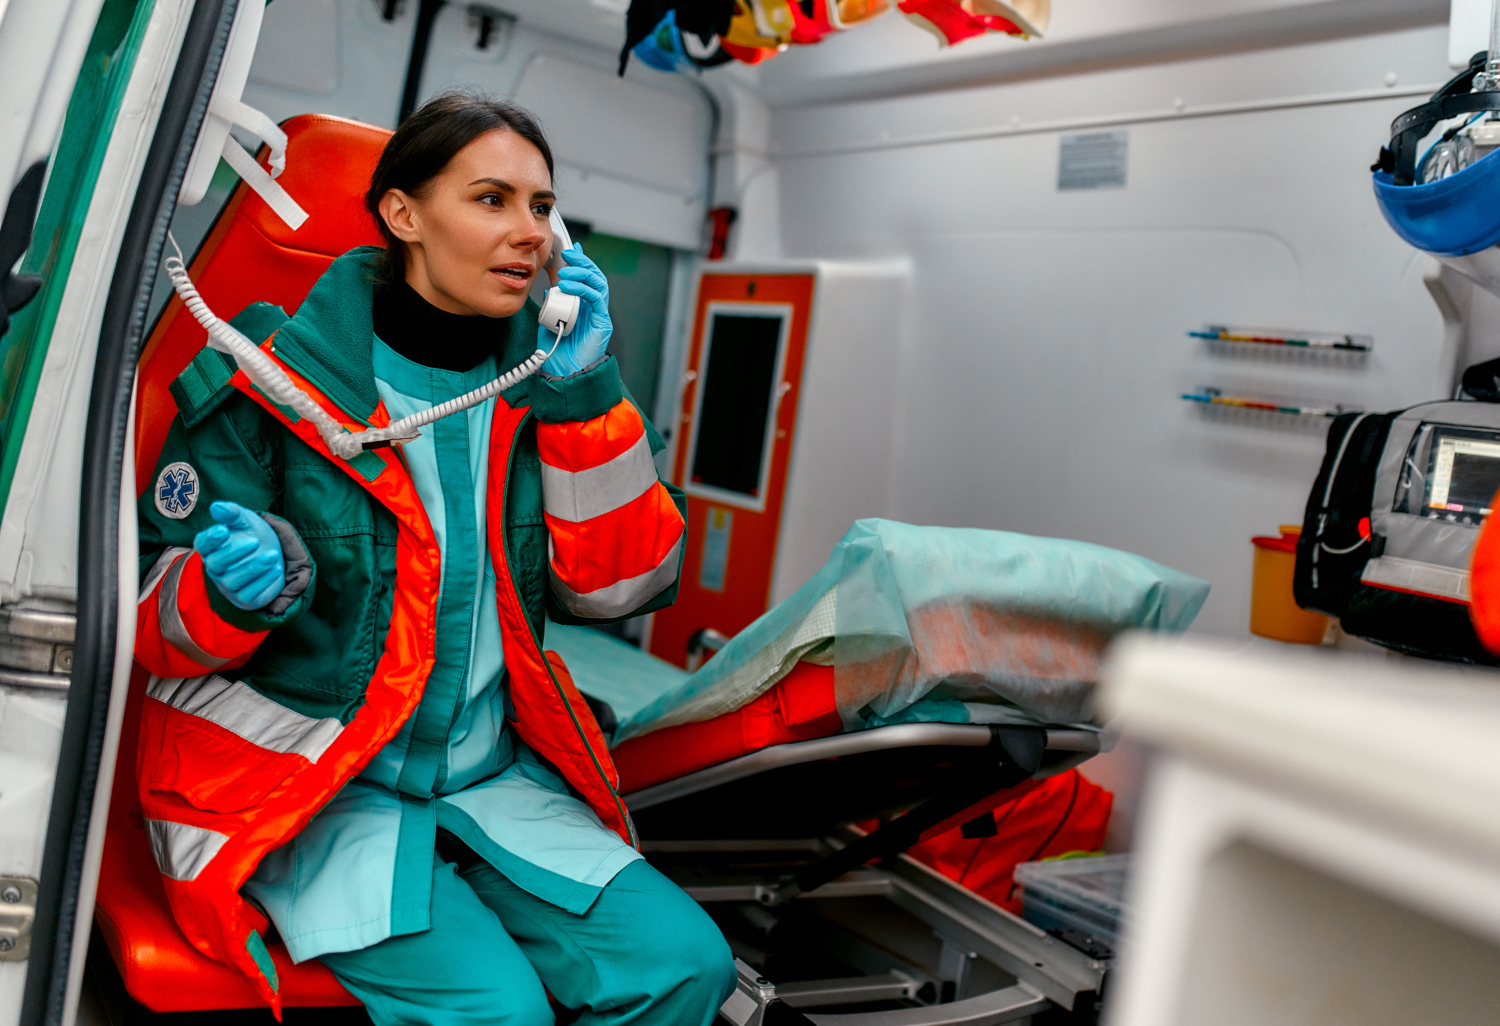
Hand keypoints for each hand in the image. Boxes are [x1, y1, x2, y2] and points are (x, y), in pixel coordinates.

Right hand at [193, 501, 285, 610]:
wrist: (274, 556)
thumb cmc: (253, 536)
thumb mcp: (246, 521)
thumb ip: (232, 513)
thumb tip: (216, 507)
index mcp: (212, 548)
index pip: (202, 545)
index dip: (210, 538)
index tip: (223, 529)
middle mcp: (216, 569)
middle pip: (217, 564)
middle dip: (234, 553)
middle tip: (255, 541)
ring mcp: (229, 586)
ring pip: (233, 581)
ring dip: (253, 568)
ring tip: (272, 555)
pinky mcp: (245, 599)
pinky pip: (249, 594)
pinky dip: (263, 581)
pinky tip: (275, 569)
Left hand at [540, 245, 611, 376]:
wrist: (563, 373)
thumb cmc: (557, 351)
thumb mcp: (548, 322)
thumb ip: (551, 306)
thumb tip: (549, 290)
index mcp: (582, 306)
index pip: (585, 279)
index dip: (580, 264)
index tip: (570, 251)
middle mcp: (593, 308)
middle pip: (595, 277)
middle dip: (583, 263)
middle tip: (568, 254)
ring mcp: (599, 315)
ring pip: (598, 284)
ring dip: (582, 273)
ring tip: (565, 270)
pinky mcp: (602, 323)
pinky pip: (596, 299)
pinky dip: (583, 289)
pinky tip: (568, 285)